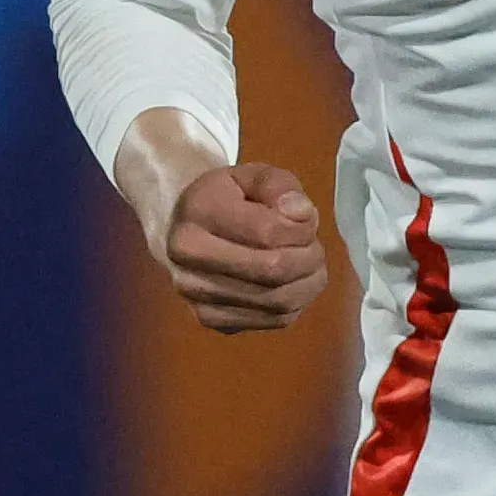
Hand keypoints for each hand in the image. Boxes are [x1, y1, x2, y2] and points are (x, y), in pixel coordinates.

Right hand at [160, 160, 330, 332]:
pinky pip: (273, 320)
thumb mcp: (253, 175)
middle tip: (314, 247)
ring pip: (277, 302)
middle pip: (272, 271)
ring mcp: (195, 294)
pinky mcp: (210, 319)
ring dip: (307, 283)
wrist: (181, 225)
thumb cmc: (225, 196)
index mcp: (197, 212)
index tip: (307, 219)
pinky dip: (296, 303)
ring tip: (308, 263)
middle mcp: (188, 257)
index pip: (268, 232)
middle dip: (308, 259)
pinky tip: (292, 283)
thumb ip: (280, 186)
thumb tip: (302, 214)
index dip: (302, 228)